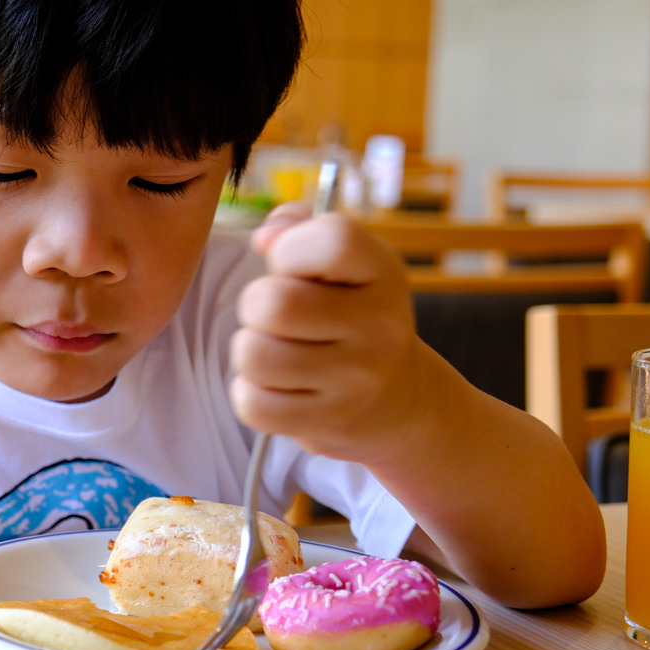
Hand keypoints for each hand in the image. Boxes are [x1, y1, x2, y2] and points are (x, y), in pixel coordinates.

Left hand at [229, 202, 425, 460]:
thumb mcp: (344, 264)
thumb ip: (298, 228)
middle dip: (255, 306)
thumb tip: (266, 238)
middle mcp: (380, 325)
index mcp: (383, 271)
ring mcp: (358, 379)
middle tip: (275, 318)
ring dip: (250, 352)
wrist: (400, 401)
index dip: (289, 249)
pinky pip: (254, 405)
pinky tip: (276, 388)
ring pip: (254, 355)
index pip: (332, 240)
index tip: (292, 267)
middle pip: (272, 303)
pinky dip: (251, 395)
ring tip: (276, 352)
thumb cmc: (352, 318)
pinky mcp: (332, 421)